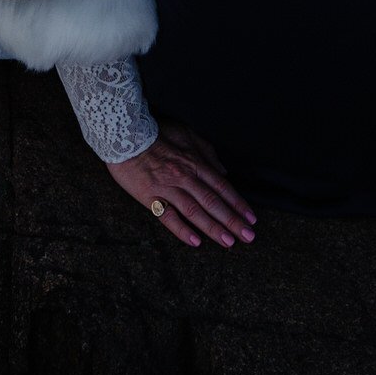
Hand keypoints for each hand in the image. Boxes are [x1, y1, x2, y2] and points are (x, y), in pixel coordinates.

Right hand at [108, 123, 255, 247]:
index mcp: (194, 162)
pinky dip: (182, 230)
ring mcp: (168, 188)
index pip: (221, 186)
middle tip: (248, 237)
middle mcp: (185, 176)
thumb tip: (223, 170)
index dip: (238, 203)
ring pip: (195, 211)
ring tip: (229, 242)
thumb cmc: (156, 131)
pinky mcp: (150, 197)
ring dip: (213, 228)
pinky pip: (168, 216)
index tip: (251, 218)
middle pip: (213, 202)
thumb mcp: (186, 133)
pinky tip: (195, 242)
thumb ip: (206, 151)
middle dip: (233, 220)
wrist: (124, 133)